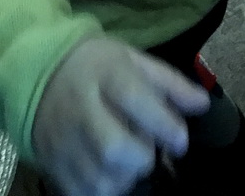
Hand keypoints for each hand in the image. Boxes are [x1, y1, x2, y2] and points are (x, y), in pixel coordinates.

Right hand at [32, 35, 209, 195]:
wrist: (41, 73)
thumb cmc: (97, 67)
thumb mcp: (133, 61)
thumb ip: (170, 83)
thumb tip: (203, 104)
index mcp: (103, 73)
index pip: (133, 98)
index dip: (163, 123)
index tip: (180, 140)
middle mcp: (80, 106)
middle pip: (114, 148)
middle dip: (141, 157)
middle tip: (146, 149)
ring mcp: (63, 138)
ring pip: (100, 178)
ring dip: (125, 177)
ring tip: (127, 161)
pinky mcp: (52, 163)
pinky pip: (83, 192)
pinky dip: (104, 190)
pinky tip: (109, 172)